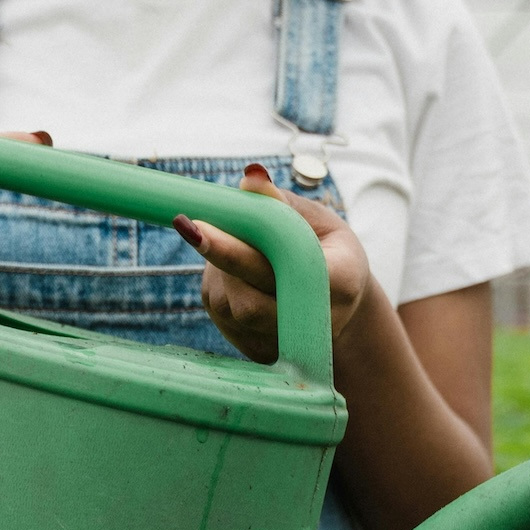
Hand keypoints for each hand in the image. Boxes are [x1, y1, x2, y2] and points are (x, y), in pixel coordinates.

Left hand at [179, 164, 372, 363]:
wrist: (339, 305)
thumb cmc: (327, 251)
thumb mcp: (317, 220)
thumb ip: (281, 203)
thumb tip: (249, 178)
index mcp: (340, 283)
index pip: (282, 270)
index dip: (235, 251)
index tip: (196, 227)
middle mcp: (314, 323)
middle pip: (248, 300)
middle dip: (217, 258)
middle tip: (188, 223)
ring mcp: (285, 344)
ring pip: (228, 304)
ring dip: (220, 269)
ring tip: (241, 247)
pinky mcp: (259, 351)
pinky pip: (222, 311)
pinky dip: (223, 284)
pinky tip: (241, 274)